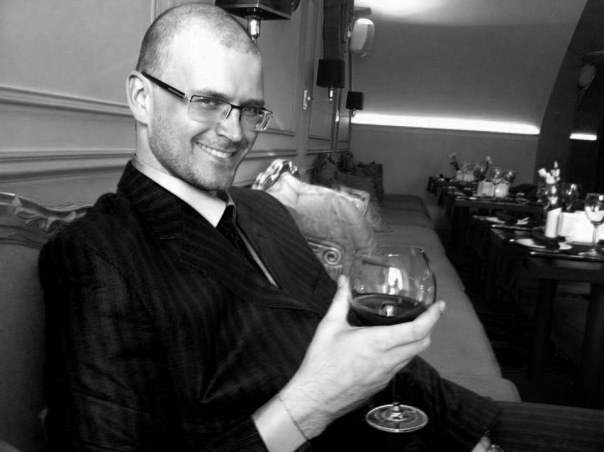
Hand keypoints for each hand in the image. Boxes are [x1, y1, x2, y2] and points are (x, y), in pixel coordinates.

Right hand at [279, 275, 444, 437]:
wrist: (315, 398)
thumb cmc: (321, 363)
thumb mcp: (329, 326)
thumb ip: (339, 301)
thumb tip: (343, 281)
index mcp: (377, 343)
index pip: (416, 331)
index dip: (432, 317)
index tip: (439, 306)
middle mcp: (387, 360)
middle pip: (422, 344)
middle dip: (429, 327)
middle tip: (426, 314)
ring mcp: (386, 375)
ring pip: (413, 356)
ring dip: (417, 341)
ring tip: (410, 327)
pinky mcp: (382, 384)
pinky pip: (400, 366)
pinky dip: (403, 353)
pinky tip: (391, 346)